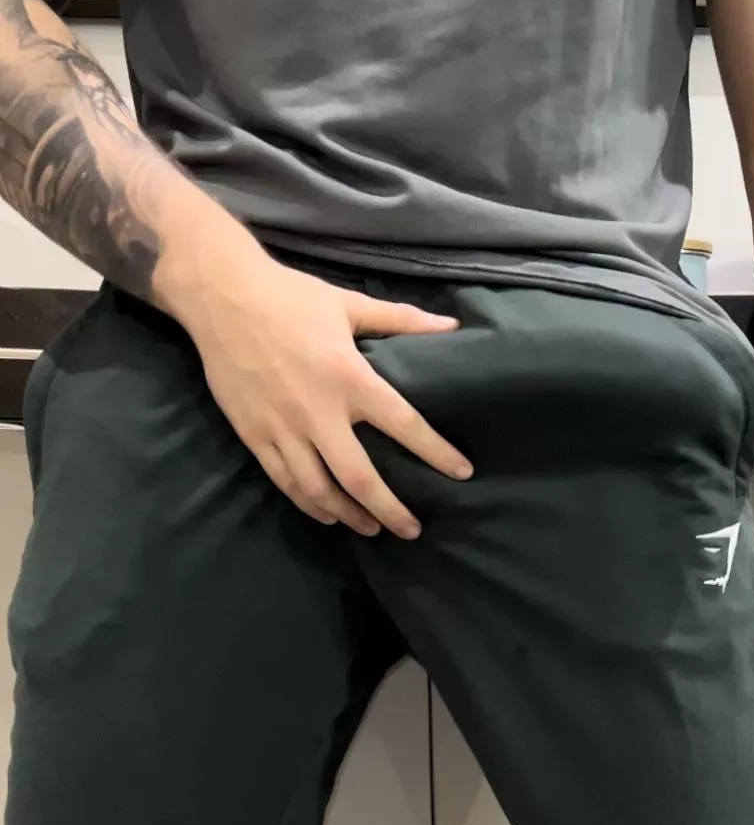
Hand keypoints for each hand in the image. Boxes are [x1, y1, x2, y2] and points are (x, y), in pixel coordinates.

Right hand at [159, 241, 471, 538]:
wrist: (221, 295)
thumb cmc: (290, 295)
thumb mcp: (349, 304)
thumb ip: (402, 319)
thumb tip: (452, 326)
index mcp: (349, 377)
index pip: (405, 425)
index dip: (436, 453)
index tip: (462, 473)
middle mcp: (318, 411)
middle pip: (360, 477)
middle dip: (390, 510)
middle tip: (412, 530)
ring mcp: (283, 428)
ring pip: (320, 490)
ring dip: (350, 516)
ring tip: (373, 529)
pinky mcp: (254, 435)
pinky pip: (286, 482)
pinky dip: (310, 504)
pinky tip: (328, 515)